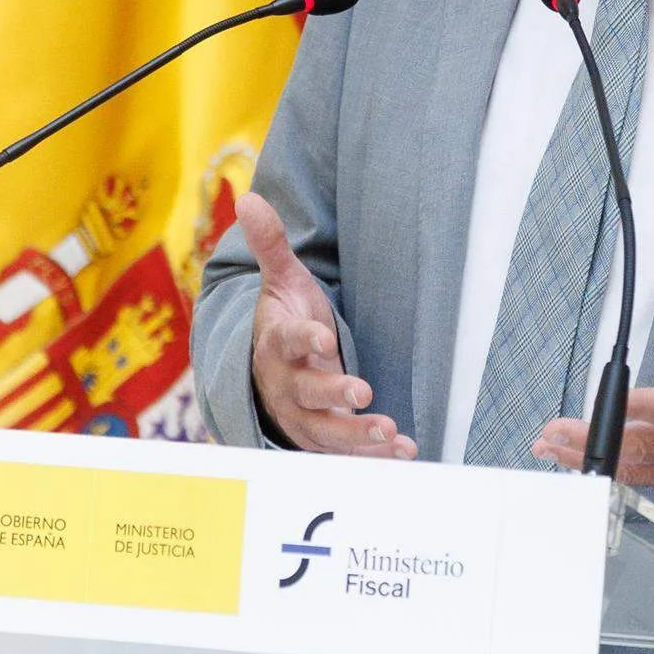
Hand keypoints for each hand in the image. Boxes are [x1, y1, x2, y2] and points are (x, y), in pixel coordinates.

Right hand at [241, 191, 415, 458]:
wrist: (269, 371)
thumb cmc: (283, 320)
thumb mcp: (281, 282)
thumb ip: (271, 245)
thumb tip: (248, 196)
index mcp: (276, 344)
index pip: (286, 341)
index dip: (303, 339)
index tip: (324, 338)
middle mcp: (286, 385)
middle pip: (306, 393)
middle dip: (334, 395)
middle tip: (363, 393)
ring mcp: (302, 416)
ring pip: (325, 432)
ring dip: (357, 436)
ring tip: (392, 435)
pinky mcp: (321, 438)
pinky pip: (343, 453)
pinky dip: (372, 457)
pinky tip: (405, 453)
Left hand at [531, 287, 653, 503]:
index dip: (645, 406)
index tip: (614, 398)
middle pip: (641, 445)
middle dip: (594, 437)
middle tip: (554, 429)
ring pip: (632, 466)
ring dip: (588, 455)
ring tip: (548, 444)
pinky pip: (638, 477)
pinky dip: (605, 467)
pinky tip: (575, 459)